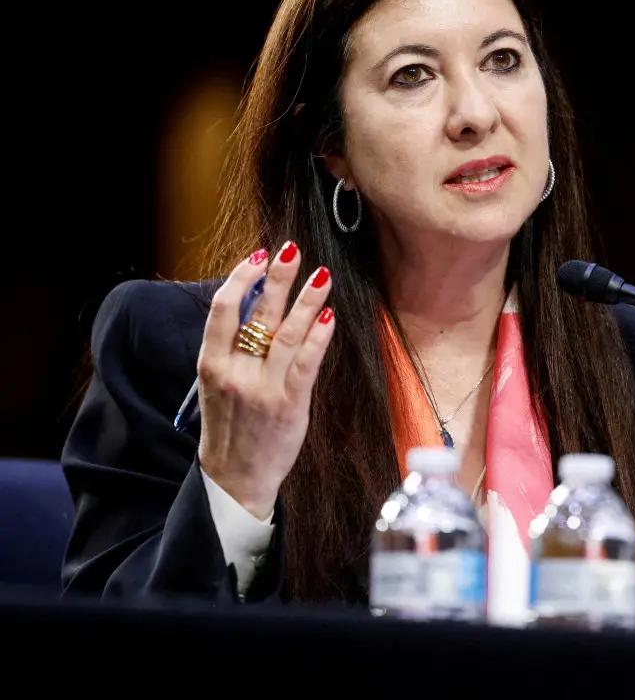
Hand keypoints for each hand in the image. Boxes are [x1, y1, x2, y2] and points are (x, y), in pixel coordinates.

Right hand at [197, 241, 335, 519]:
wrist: (234, 480)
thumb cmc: (230, 428)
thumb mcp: (217, 386)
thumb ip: (232, 349)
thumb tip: (254, 305)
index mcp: (211, 365)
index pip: (221, 311)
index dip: (239, 279)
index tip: (256, 257)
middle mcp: (235, 373)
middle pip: (257, 314)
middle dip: (277, 278)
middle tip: (291, 249)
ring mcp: (262, 389)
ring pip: (286, 333)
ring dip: (307, 299)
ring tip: (321, 273)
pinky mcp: (289, 405)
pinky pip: (306, 364)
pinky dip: (318, 338)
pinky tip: (328, 315)